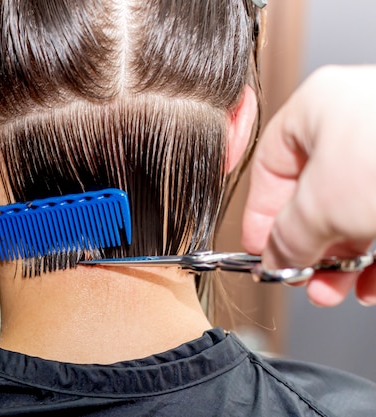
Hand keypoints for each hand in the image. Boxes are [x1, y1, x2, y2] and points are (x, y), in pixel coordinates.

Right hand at [242, 65, 375, 306]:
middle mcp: (359, 122)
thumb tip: (275, 257)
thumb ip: (287, 237)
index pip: (272, 167)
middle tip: (304, 278)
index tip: (260, 251)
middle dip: (310, 249)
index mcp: (319, 108)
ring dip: (342, 262)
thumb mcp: (320, 207)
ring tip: (335, 291)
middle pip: (316, 196)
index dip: (261, 216)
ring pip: (356, 213)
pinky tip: (373, 285)